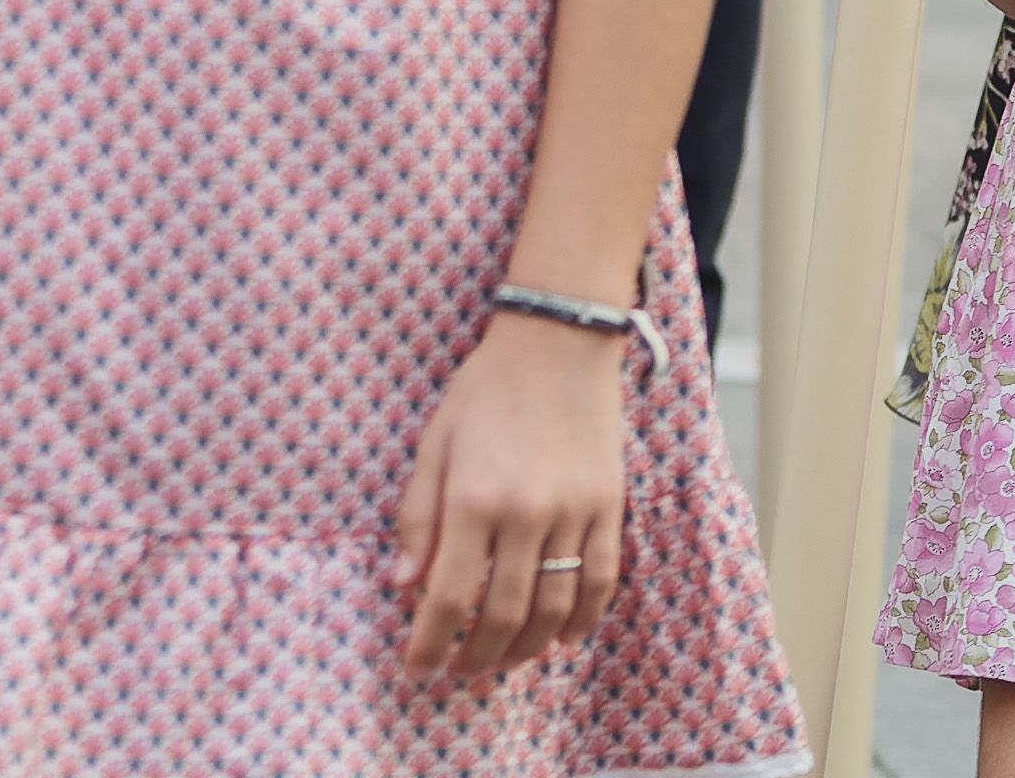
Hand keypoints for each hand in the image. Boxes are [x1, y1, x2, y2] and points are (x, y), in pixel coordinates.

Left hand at [392, 313, 628, 680]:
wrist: (560, 341)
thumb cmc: (485, 390)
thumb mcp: (433, 446)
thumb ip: (417, 519)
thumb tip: (404, 586)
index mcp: (473, 499)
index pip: (448, 598)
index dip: (429, 646)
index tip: (417, 671)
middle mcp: (526, 513)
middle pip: (504, 616)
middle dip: (476, 658)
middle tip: (458, 673)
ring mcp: (575, 511)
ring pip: (556, 609)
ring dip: (527, 649)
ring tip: (503, 661)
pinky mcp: (611, 505)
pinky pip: (602, 579)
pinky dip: (584, 620)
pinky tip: (563, 638)